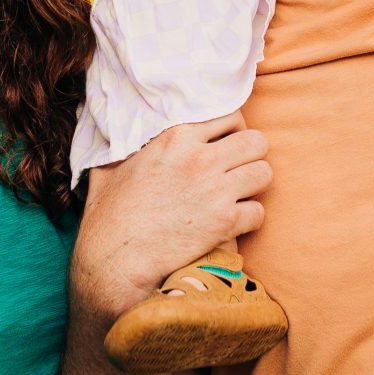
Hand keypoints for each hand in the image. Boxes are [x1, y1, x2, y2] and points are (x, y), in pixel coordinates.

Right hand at [76, 116, 270, 317]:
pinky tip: (234, 223)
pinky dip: (250, 219)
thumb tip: (116, 132)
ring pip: (264, 174)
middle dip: (251, 156)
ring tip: (239, 195)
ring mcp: (216, 190)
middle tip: (239, 170)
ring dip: (254, 186)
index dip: (234, 130)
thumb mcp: (111, 166)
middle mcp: (201, 158)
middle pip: (257, 142)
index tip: (228, 145)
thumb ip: (123, 144)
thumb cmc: (109, 214)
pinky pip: (259, 212)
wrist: (115, 258)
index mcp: (177, 137)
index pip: (231, 116)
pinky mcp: (225, 222)